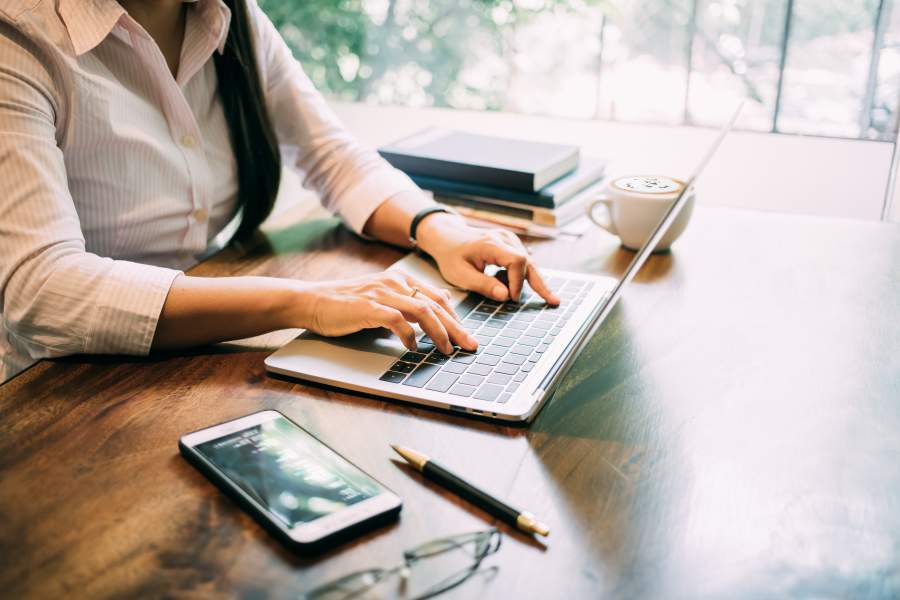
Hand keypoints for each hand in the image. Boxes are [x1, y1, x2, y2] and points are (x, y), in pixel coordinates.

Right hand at [296, 271, 477, 353]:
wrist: (312, 301)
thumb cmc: (344, 305)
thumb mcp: (380, 302)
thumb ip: (401, 309)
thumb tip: (425, 325)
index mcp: (399, 280)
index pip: (437, 297)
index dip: (454, 317)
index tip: (464, 334)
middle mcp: (394, 283)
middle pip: (436, 305)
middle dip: (456, 327)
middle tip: (470, 345)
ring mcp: (382, 294)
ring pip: (422, 310)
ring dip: (439, 332)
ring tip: (447, 349)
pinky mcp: (368, 307)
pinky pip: (397, 320)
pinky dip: (409, 335)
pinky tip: (413, 347)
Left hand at [416, 213, 560, 304]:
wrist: (447, 237)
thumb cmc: (451, 256)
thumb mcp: (460, 275)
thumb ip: (483, 285)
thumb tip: (505, 296)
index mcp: (491, 244)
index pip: (517, 261)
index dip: (518, 282)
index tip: (511, 298)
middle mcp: (504, 238)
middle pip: (529, 261)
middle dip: (540, 284)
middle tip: (554, 301)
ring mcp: (509, 239)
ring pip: (528, 263)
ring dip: (526, 281)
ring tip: (535, 296)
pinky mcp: (511, 243)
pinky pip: (521, 262)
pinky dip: (518, 276)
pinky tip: (504, 283)